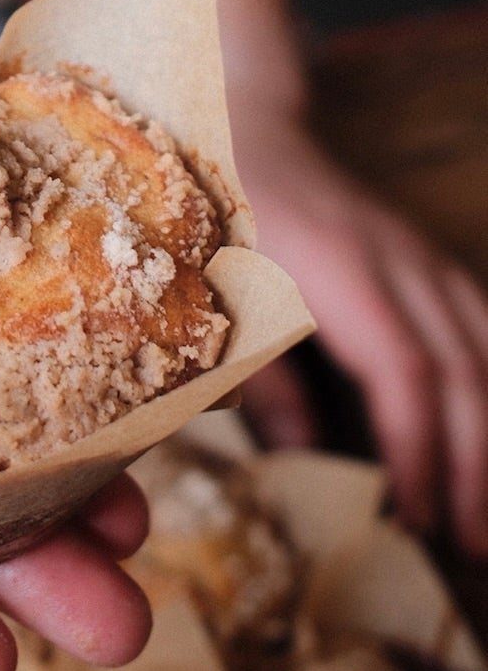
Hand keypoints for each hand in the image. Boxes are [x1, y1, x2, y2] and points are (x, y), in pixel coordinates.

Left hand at [230, 92, 487, 551]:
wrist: (247, 123)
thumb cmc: (217, 210)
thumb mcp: (211, 286)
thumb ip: (253, 364)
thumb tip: (300, 449)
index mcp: (339, 265)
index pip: (403, 368)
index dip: (418, 446)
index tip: (414, 516)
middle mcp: (401, 260)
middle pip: (463, 369)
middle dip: (476, 465)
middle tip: (473, 548)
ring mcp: (425, 260)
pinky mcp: (432, 268)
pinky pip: (486, 332)